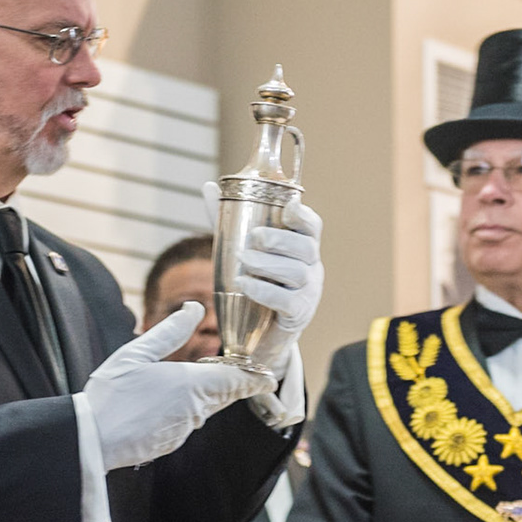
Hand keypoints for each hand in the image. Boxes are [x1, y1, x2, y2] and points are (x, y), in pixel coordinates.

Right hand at [83, 302, 273, 470]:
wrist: (90, 440)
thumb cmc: (110, 395)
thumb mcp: (136, 353)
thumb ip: (170, 331)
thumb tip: (194, 308)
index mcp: (190, 384)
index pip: (236, 380)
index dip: (255, 378)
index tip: (268, 376)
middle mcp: (195, 409)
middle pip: (225, 395)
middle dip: (235, 384)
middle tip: (244, 373)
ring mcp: (184, 429)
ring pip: (208, 409)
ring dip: (211, 396)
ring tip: (206, 381)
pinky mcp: (171, 443)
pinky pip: (190, 422)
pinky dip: (191, 410)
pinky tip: (172, 402)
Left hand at [202, 181, 323, 338]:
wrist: (257, 334)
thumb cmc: (255, 283)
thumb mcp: (241, 249)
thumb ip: (228, 220)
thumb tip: (210, 187)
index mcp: (302, 247)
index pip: (312, 226)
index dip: (302, 215)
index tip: (288, 207)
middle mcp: (311, 267)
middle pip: (306, 248)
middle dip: (281, 240)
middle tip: (255, 238)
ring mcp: (308, 292)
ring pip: (297, 273)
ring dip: (269, 264)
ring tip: (244, 261)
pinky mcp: (298, 314)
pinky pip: (287, 301)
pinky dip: (264, 290)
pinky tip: (244, 285)